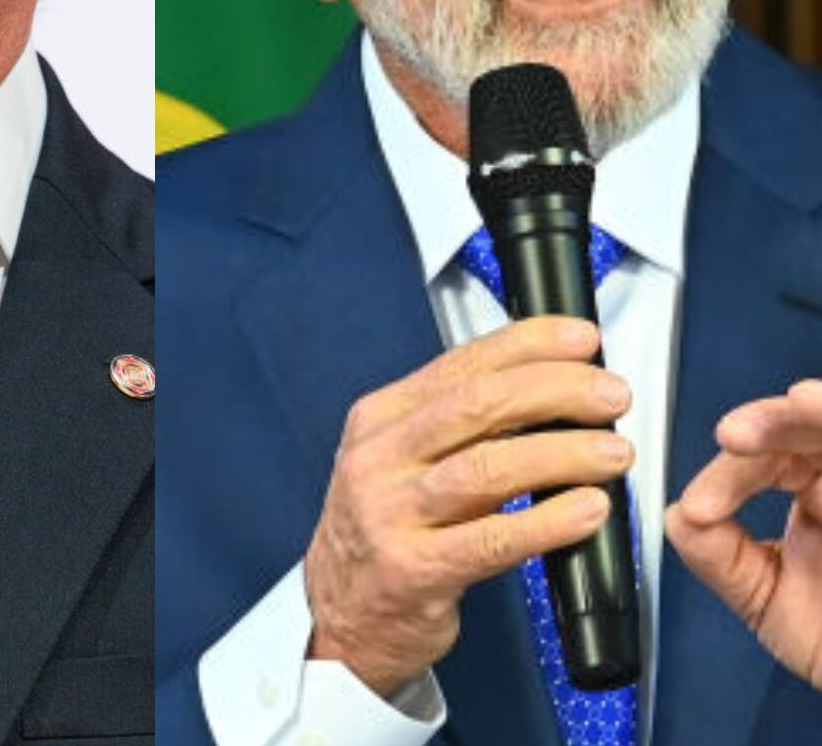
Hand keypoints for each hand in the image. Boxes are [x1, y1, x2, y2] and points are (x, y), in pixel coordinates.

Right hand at [305, 316, 635, 696]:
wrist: (341, 614)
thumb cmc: (386, 532)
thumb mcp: (400, 463)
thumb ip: (459, 428)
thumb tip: (550, 391)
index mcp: (379, 420)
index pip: (459, 364)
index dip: (527, 345)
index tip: (581, 340)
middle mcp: (378, 459)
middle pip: (475, 406)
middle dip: (554, 391)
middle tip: (610, 395)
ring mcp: (391, 513)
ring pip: (486, 469)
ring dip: (562, 453)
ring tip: (613, 453)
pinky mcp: (414, 569)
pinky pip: (492, 539)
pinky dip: (548, 522)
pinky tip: (587, 510)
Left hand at [665, 379, 821, 686]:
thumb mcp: (768, 601)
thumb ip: (720, 558)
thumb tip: (679, 513)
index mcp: (816, 496)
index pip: (768, 459)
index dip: (730, 475)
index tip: (701, 510)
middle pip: (812, 427)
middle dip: (774, 420)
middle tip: (735, 436)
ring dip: (820, 414)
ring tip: (800, 401)